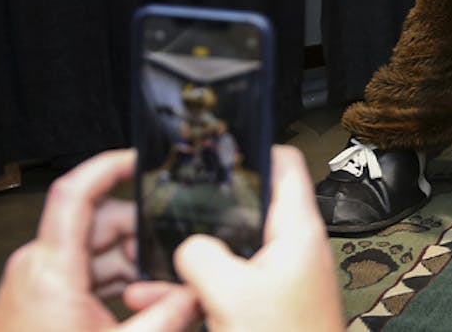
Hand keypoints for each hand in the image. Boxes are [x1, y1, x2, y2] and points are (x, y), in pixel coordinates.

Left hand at [0, 150, 199, 331]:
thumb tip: (201, 292)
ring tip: (156, 291)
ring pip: (92, 248)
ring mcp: (34, 282)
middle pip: (98, 222)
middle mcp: (37, 266)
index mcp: (52, 267)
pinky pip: (81, 271)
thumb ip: (170, 315)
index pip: (76, 191)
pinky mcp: (36, 299)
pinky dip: (110, 278)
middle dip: (141, 233)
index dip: (109, 165)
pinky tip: (134, 303)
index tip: (140, 158)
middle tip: (171, 258)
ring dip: (128, 261)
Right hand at [172, 147, 340, 331]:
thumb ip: (203, 256)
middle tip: (174, 208)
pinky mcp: (269, 308)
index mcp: (297, 231)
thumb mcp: (231, 293)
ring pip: (233, 254)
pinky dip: (200, 290)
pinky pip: (230, 287)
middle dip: (209, 214)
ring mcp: (282, 280)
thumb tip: (189, 246)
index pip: (286, 166)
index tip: (225, 143)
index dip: (257, 147)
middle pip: (250, 211)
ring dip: (194, 261)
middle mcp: (294, 250)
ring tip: (154, 268)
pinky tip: (166, 300)